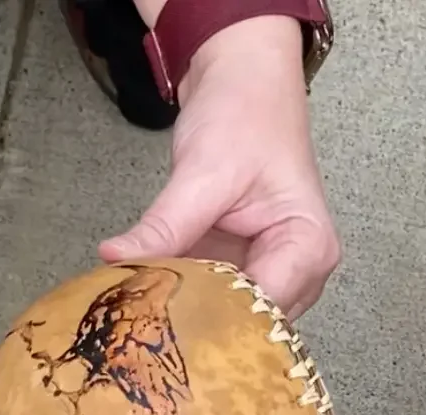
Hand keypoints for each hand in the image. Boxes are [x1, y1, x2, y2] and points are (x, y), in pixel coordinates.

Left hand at [101, 16, 338, 320]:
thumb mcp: (202, 172)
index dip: (217, 320)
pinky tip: (157, 298)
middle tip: (146, 326)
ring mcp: (276, 272)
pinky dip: (190, 297)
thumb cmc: (244, 113)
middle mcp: (302, 271)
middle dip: (202, 323)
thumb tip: (117, 261)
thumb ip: (165, 226)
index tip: (164, 325)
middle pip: (252, 320)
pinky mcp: (248, 266)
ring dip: (193, 313)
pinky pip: (219, 296)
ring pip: (233, 314)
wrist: (246, 78)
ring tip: (147, 314)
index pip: (263, 307)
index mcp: (309, 249)